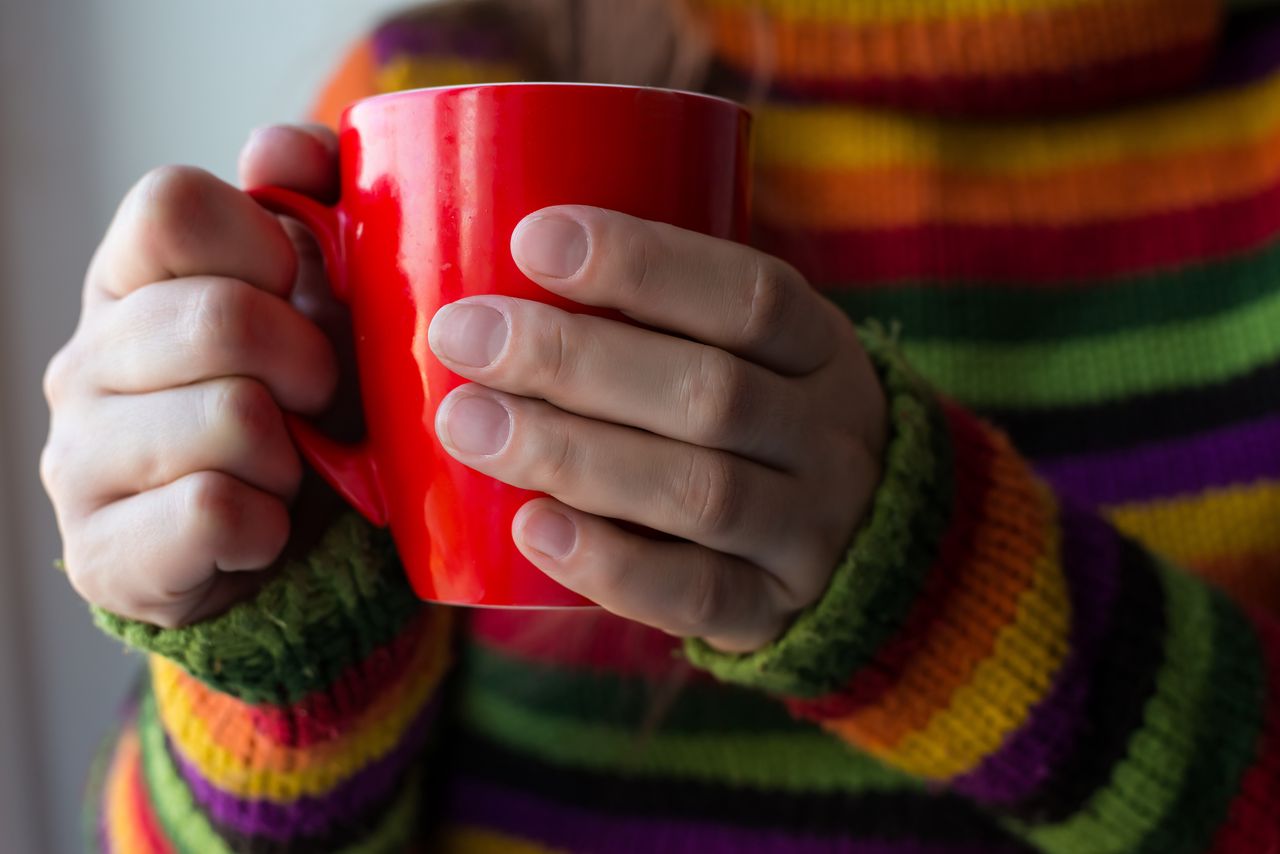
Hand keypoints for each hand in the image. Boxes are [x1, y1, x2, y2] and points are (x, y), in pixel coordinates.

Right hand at [40, 124, 344, 627]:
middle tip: (318, 398)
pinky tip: (261, 524)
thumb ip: (312, 206)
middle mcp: (85, 361)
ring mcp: (79, 458)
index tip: (297, 293)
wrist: (276, 547)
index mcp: (132, 281)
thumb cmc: (300, 408)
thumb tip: (285, 150)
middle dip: (309, 362)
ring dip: (295, 454)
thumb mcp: (319, 302)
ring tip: (286, 467)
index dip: (263, 245)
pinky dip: (270, 523)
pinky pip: (218, 512)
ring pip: (233, 419)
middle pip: (221, 318)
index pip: (172, 203)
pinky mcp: (103, 551)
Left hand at [428, 207, 887, 652]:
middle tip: (462, 337)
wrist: (852, 545)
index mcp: (820, 350)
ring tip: (467, 425)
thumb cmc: (752, 421)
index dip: (642, 263)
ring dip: (570, 455)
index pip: (750, 296)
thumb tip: (486, 265)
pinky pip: (695, 595)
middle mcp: (828, 437)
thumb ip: (657, 320)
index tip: (532, 240)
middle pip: (709, 393)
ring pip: (698, 492)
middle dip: (571, 360)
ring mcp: (808, 532)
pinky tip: (530, 529)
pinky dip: (608, 564)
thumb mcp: (747, 354)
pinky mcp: (772, 610)